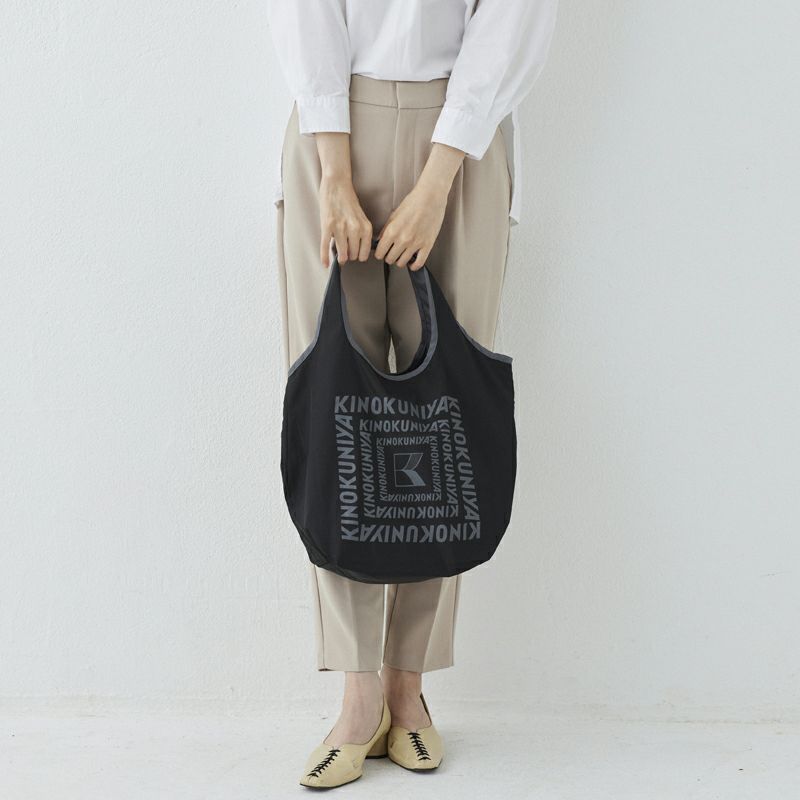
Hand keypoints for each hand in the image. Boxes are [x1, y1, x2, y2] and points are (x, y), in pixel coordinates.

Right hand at [318, 175, 372, 266]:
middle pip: (353, 254)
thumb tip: (356, 250)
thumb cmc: (348, 199)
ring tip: (340, 257)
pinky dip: (325, 257)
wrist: (337, 184)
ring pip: (341, 253)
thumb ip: (361, 233)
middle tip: (347, 253)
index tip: (357, 256)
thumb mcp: (361, 217)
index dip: (360, 256)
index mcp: (365, 227)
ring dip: (341, 257)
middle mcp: (354, 229)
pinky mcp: (327, 226)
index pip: (364, 253)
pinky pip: (325, 246)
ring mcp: (340, 228)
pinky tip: (326, 264)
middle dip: (350, 255)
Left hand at [374, 142, 464, 269]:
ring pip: (402, 263)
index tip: (381, 253)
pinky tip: (411, 263)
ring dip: (400, 261)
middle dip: (389, 257)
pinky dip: (413, 266)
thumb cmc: (413, 203)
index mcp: (392, 231)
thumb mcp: (394, 215)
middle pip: (390, 259)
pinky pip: (419, 263)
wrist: (430, 197)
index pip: (380, 252)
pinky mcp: (427, 245)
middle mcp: (403, 239)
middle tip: (391, 253)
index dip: (379, 254)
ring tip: (401, 256)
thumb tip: (380, 241)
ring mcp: (416, 244)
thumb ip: (386, 230)